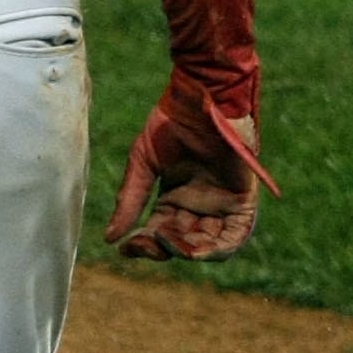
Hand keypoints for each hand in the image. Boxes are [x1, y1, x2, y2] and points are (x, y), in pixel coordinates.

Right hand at [105, 84, 274, 261]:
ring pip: (210, 245)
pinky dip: (218, 248)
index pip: (159, 232)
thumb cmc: (170, 124)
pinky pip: (236, 235)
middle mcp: (199, 205)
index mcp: (175, 197)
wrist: (200, 100)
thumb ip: (130, 199)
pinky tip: (196, 250)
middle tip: (144, 244)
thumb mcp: (143, 163)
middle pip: (183, 243)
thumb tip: (110, 239)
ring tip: (168, 245)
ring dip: (189, 252)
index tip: (124, 248)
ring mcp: (222, 204)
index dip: (143, 245)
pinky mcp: (242, 199)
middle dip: (163, 249)